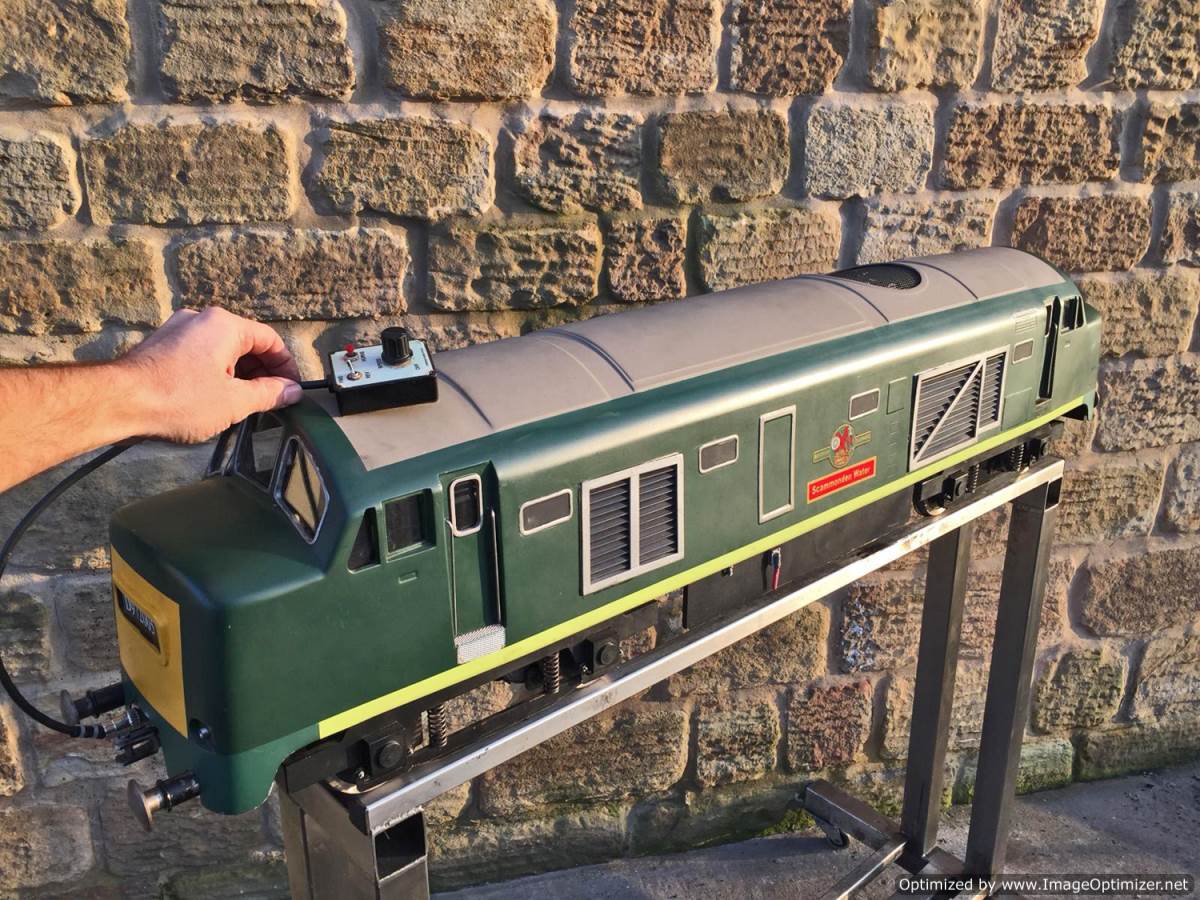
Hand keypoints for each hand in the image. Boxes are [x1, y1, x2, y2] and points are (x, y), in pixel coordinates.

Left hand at [119, 307, 302, 443]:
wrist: (118, 402)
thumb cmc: (178, 399)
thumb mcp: (235, 402)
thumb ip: (269, 394)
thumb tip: (291, 391)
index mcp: (225, 325)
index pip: (270, 340)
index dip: (286, 367)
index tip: (291, 390)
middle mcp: (202, 319)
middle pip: (246, 343)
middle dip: (262, 372)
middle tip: (270, 401)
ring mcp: (178, 330)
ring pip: (222, 350)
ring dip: (238, 375)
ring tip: (242, 404)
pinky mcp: (162, 345)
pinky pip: (200, 355)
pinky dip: (214, 373)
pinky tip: (213, 399)